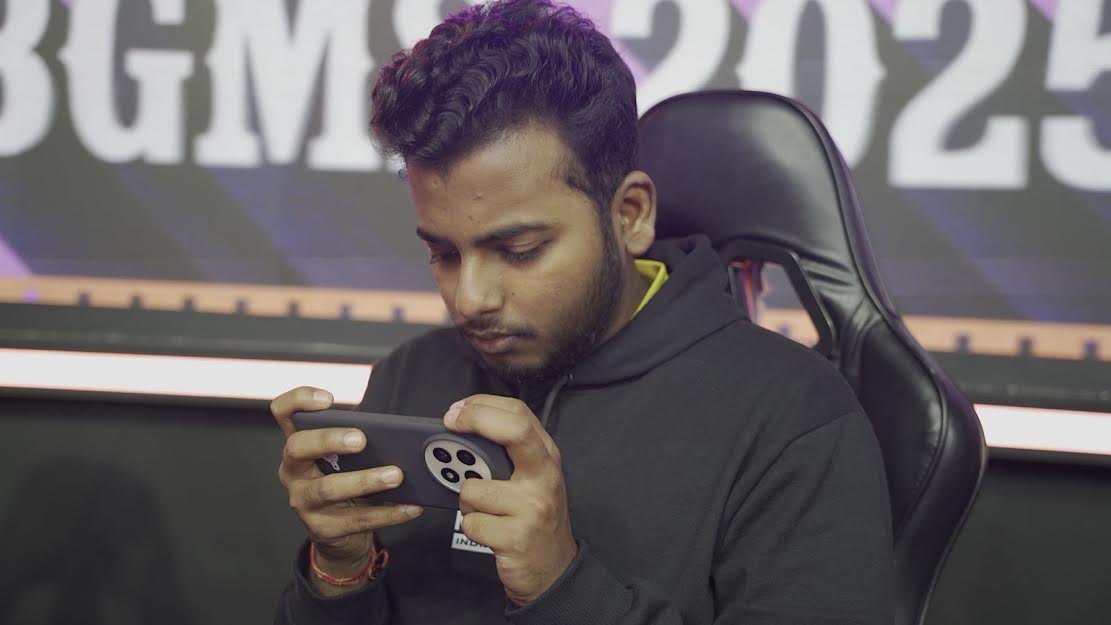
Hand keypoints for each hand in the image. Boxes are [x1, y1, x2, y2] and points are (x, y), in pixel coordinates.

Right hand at [272, 386, 422, 592]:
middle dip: (329, 440)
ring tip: (396, 475)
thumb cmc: (346, 480)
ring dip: (366, 480)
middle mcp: (293, 471)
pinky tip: (411, 506)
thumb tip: (399, 433)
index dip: (298, 400)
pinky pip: (358, 520)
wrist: (340, 532)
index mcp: (299, 445)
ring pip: (328, 489)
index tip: (328, 399)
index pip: (283, 412)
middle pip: (298, 447)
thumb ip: (359, 439)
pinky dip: (389, 513)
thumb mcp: (347, 457)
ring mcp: (304, 501)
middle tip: (361, 439)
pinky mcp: (323, 528)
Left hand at [445, 394, 577, 604]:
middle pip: (512, 431)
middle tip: (448, 426)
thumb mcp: (532, 477)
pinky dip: (472, 526)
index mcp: (547, 457)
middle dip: (474, 420)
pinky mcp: (516, 537)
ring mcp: (532, 507)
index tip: (457, 411)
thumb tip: (464, 424)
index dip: (482, 405)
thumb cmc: (535, 518)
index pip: (519, 414)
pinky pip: (471, 522)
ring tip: (485, 510)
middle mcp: (545, 477)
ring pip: (473, 488)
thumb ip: (508, 452)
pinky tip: (490, 531)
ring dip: (467, 502)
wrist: (553, 569)